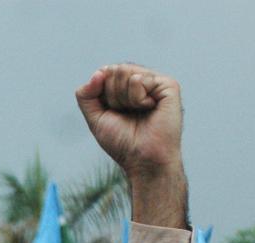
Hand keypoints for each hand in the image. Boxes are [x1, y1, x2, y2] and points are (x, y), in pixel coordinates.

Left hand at [76, 64, 186, 227]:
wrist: (143, 160)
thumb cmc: (123, 143)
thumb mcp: (95, 118)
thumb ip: (86, 95)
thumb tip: (99, 72)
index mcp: (126, 88)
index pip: (104, 72)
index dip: (101, 93)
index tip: (113, 112)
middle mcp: (142, 81)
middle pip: (113, 70)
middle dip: (112, 96)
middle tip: (127, 114)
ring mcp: (155, 82)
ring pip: (124, 72)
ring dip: (124, 99)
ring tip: (139, 113)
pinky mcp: (168, 85)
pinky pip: (138, 79)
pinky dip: (137, 99)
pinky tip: (150, 109)